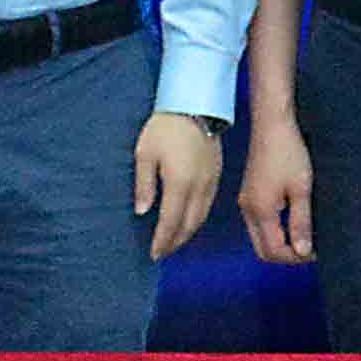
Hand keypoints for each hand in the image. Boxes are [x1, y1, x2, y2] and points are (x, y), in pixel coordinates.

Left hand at [135, 111, 222, 260]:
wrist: (195, 106)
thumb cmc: (164, 128)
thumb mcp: (145, 154)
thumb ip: (144, 185)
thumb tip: (143, 212)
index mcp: (179, 184)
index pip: (171, 222)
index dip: (162, 241)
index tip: (154, 254)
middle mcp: (199, 188)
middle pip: (188, 225)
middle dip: (175, 242)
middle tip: (162, 252)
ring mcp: (211, 182)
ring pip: (200, 218)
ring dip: (187, 233)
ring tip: (174, 241)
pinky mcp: (217, 176)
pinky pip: (208, 206)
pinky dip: (197, 219)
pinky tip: (189, 221)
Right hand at [237, 115, 316, 265]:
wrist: (272, 124)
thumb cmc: (289, 152)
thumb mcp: (301, 188)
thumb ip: (301, 222)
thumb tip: (302, 251)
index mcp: (260, 211)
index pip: (274, 251)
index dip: (296, 257)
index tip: (317, 251)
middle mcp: (248, 210)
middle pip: (263, 250)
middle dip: (287, 255)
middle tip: (311, 248)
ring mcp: (247, 202)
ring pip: (260, 238)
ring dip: (281, 242)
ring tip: (306, 234)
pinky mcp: (250, 194)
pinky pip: (259, 223)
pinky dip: (275, 230)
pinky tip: (293, 220)